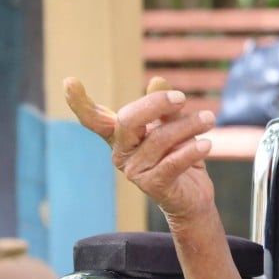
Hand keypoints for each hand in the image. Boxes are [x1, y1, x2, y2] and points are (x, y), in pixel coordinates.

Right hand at [64, 76, 217, 220]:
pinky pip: (172, 163)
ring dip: (188, 126)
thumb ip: (165, 109)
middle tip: (182, 97)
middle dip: (155, 103)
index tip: (69, 81)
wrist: (193, 198)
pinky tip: (207, 143)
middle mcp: (121, 152)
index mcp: (121, 136)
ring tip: (209, 118)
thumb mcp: (173, 128)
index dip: (80, 103)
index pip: (95, 119)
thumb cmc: (179, 157)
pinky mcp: (153, 186)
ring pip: (159, 139)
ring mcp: (135, 171)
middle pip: (128, 120)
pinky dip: (191, 151)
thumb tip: (158, 80)